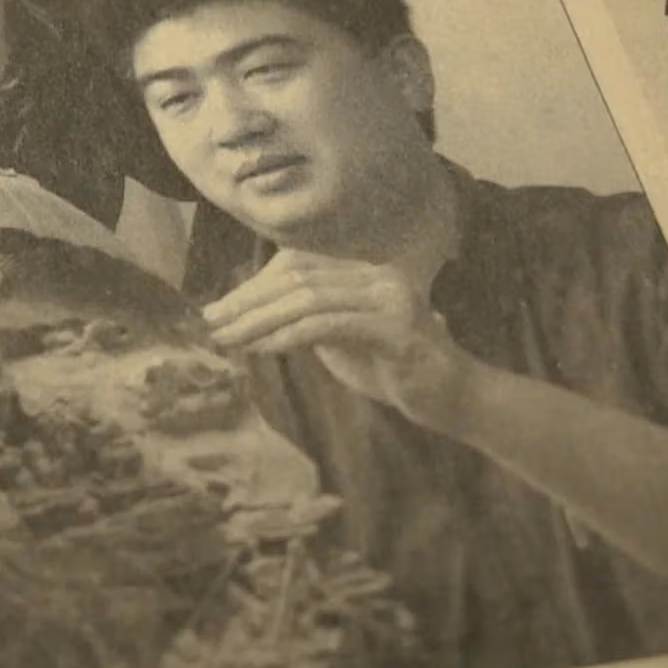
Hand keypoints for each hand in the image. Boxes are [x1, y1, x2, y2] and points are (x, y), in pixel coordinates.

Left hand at [202, 250, 471, 427]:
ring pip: (308, 299)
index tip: (219, 310)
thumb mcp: (342, 341)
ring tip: (228, 338)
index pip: (297, 267)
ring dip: (261, 319)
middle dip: (248, 300)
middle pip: (298, 277)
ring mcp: (389, 298)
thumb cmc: (395, 372)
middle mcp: (378, 275)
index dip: (254, 287)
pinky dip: (290, 334)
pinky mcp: (396, 328)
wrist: (456, 400)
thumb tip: (254, 317)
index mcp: (364, 272)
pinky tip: (263, 348)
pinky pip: (329, 324)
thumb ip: (309, 321)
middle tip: (212, 322)